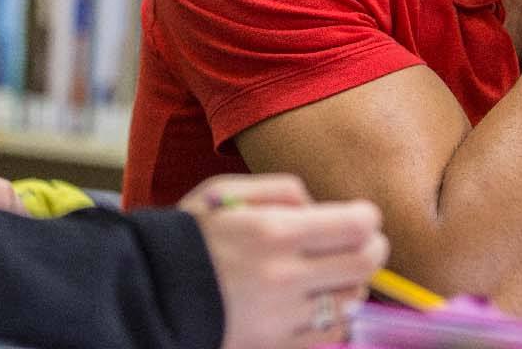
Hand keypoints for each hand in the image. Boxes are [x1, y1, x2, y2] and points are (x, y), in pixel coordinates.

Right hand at [179, 175, 388, 348]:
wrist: (148, 293)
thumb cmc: (188, 236)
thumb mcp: (222, 190)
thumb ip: (280, 188)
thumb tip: (319, 207)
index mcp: (272, 231)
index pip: (356, 224)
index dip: (366, 217)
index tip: (358, 217)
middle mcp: (284, 275)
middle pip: (365, 263)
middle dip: (373, 248)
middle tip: (363, 244)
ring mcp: (283, 316)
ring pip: (353, 300)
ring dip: (352, 284)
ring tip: (333, 274)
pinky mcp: (278, 346)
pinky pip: (333, 334)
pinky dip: (336, 317)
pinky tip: (319, 303)